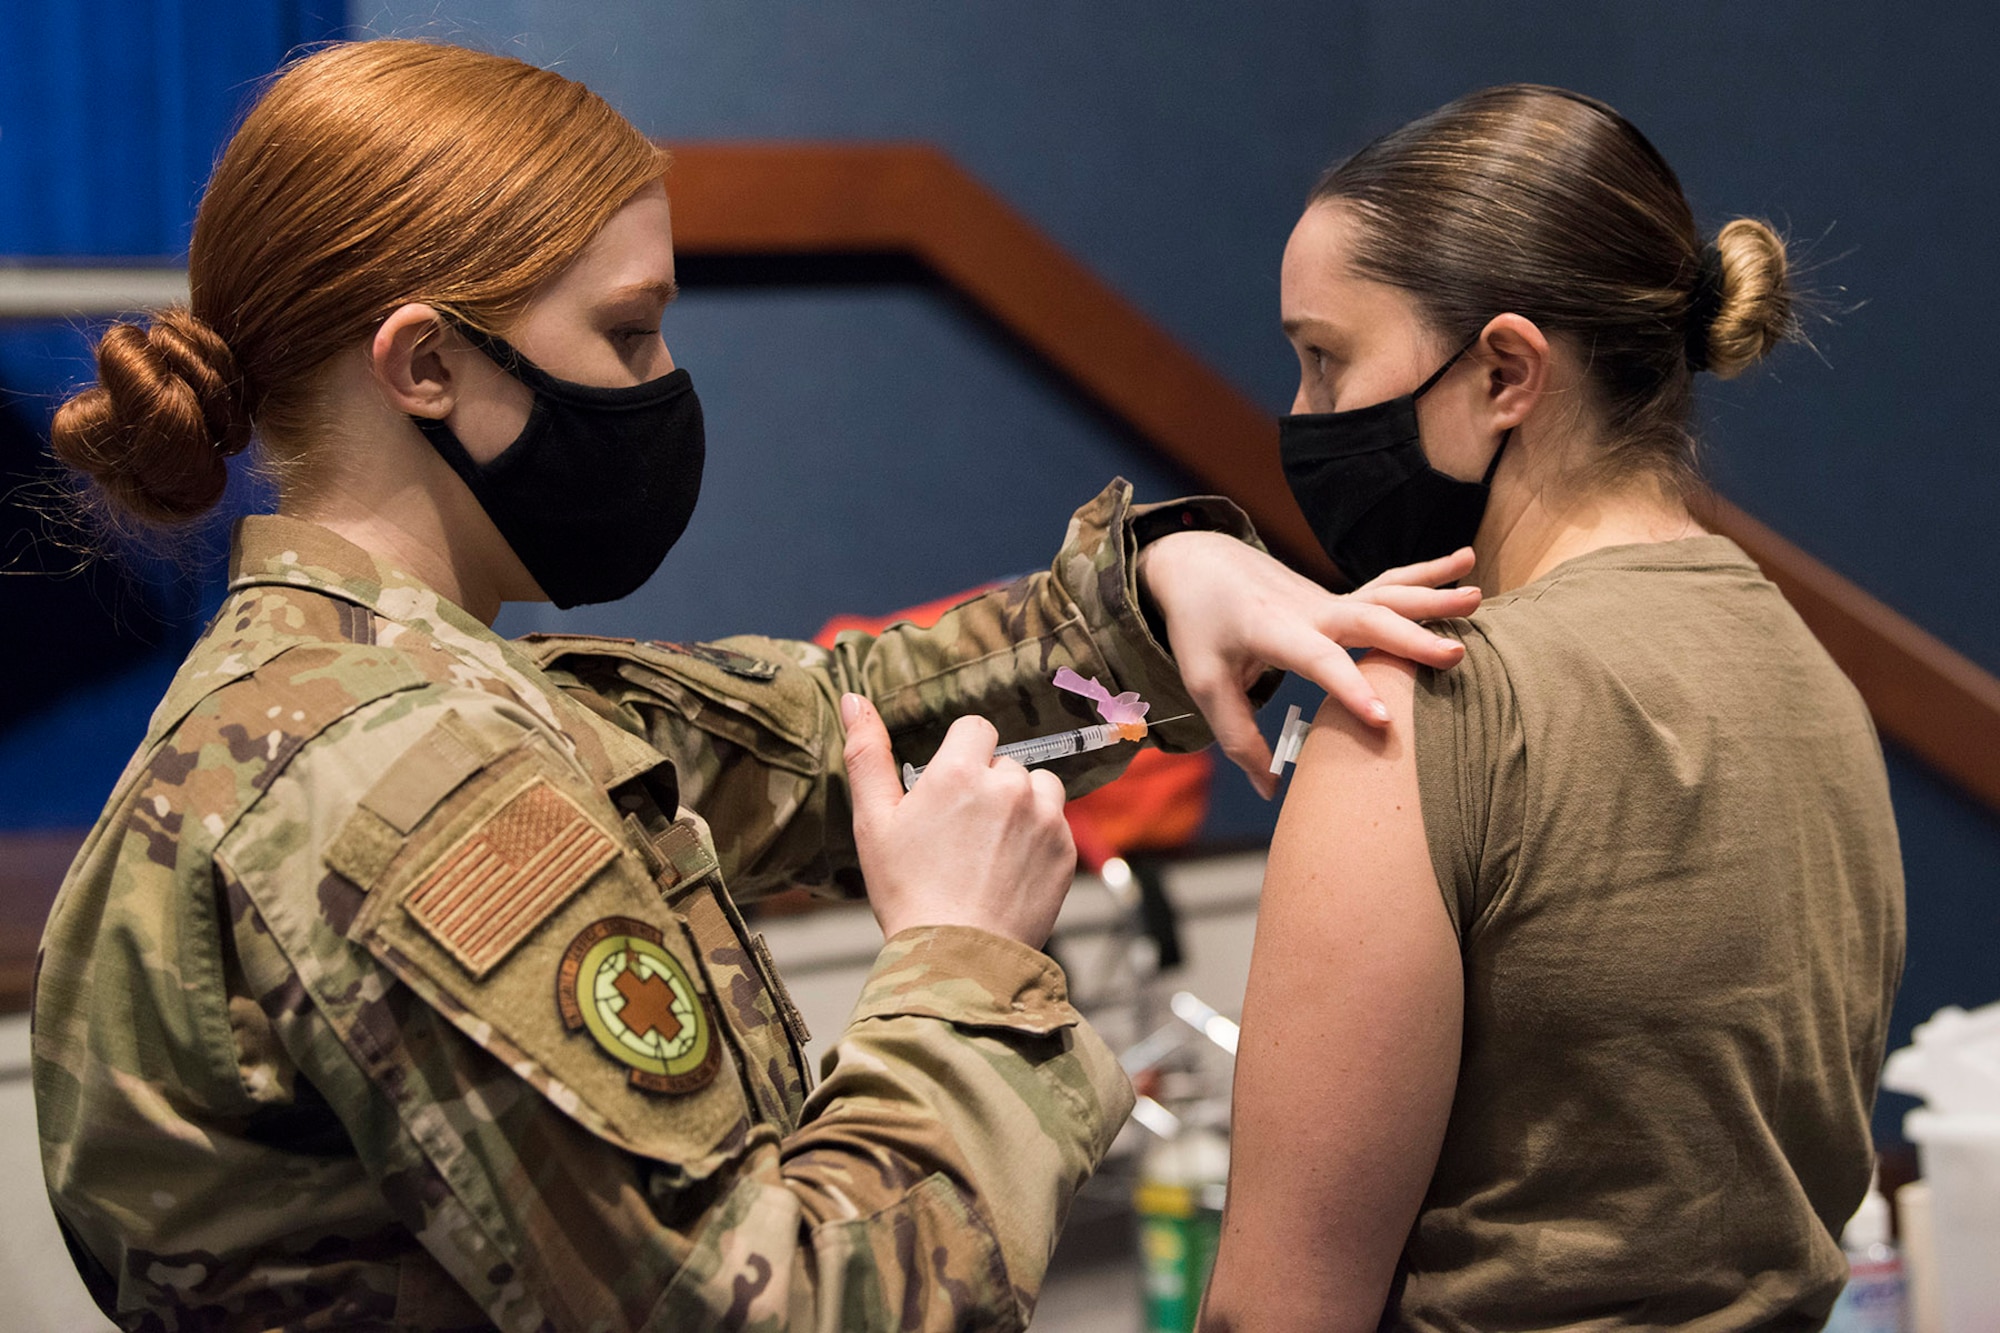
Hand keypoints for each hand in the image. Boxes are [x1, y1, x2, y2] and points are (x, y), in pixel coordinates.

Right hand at [841, 693, 1075, 946]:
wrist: (957, 957)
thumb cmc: (907, 891)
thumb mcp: (874, 821)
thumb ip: (867, 753)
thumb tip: (853, 697)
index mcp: (961, 771)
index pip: (975, 728)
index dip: (960, 756)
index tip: (948, 790)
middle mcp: (1010, 785)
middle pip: (1005, 762)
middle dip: (987, 786)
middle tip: (960, 833)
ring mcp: (1045, 817)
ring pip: (1037, 787)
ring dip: (1020, 804)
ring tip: (989, 848)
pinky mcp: (1066, 850)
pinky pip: (1056, 824)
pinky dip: (1037, 838)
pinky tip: (1008, 868)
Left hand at [1136, 533, 1480, 796]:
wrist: (1200, 563)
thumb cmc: (1201, 627)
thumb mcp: (1204, 683)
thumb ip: (1238, 736)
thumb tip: (1271, 788)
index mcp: (1272, 630)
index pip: (1318, 661)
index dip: (1350, 689)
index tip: (1384, 720)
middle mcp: (1308, 609)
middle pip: (1366, 620)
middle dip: (1410, 638)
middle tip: (1455, 657)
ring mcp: (1328, 598)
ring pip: (1386, 595)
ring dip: (1431, 596)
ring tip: (1479, 597)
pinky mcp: (1339, 597)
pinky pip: (1388, 584)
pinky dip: (1427, 573)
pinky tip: (1464, 560)